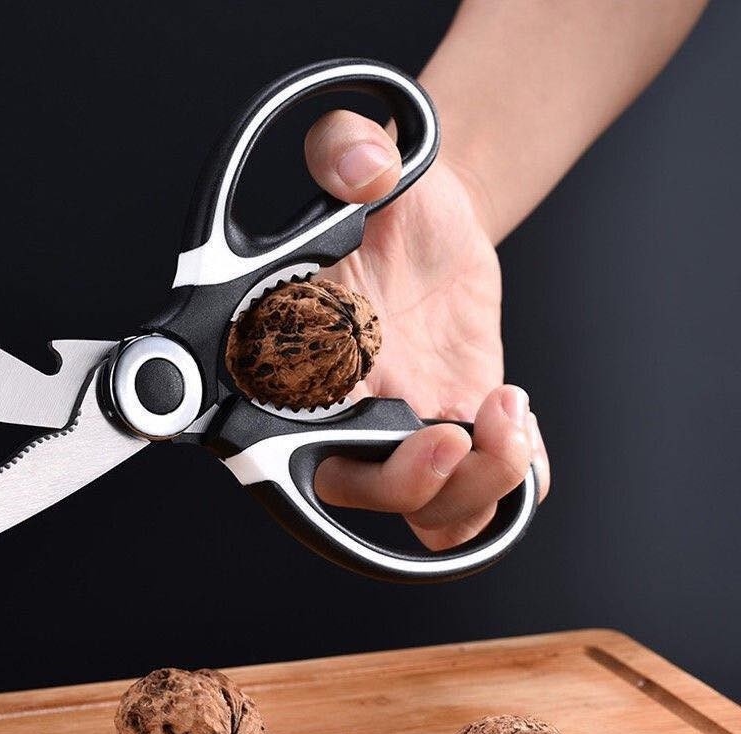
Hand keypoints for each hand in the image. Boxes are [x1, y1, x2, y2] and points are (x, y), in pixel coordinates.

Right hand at [304, 110, 549, 550]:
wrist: (437, 218)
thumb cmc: (385, 198)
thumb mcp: (358, 155)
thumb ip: (341, 147)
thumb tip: (360, 170)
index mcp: (296, 362)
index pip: (286, 451)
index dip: (329, 472)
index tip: (384, 433)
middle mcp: (347, 409)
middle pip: (366, 498)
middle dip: (419, 486)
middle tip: (457, 432)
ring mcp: (405, 425)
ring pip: (431, 511)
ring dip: (479, 487)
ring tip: (508, 411)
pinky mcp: (456, 425)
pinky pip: (481, 494)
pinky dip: (511, 486)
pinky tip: (521, 429)